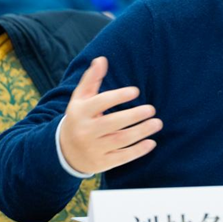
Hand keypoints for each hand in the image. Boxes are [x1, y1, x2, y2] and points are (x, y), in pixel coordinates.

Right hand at [59, 56, 162, 173]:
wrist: (65, 151)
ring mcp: (93, 148)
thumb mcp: (80, 99)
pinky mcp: (102, 162)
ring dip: (141, 132)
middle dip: (134, 116)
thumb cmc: (80, 117)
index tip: (136, 91)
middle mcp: (85, 131)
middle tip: (152, 109)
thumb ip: (91, 79)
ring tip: (157, 123)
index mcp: (80, 112)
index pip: (100, 103)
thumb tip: (101, 59)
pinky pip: (121, 158)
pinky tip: (151, 143)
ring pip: (120, 140)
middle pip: (112, 123)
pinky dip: (137, 151)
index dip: (118, 97)